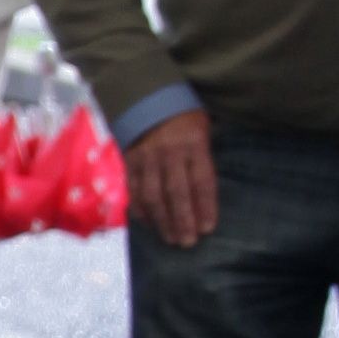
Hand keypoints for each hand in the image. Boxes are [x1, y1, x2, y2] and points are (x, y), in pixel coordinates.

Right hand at [127, 109, 217, 247]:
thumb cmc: (184, 115)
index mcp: (194, 143)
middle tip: (188, 242)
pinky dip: (140, 209)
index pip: (201, 180)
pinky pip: (134, 189)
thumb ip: (204, 158)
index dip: (205, 206)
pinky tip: (149, 224)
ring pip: (153, 195)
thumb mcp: (203, 129)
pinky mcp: (129, 161)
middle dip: (183, 219)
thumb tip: (207, 195)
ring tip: (170, 239)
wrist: (146, 95)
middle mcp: (169, 152)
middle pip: (176, 192)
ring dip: (162, 220)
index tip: (208, 228)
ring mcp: (146, 157)